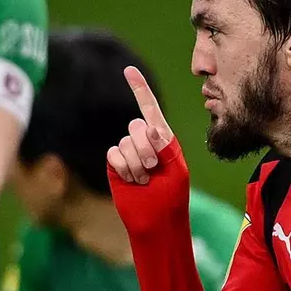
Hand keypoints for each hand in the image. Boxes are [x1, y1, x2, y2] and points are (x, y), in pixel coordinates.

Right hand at [107, 66, 175, 185]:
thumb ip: (166, 147)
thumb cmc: (173, 195)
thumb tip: (150, 127)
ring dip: (137, 163)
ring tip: (145, 179)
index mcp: (163, 137)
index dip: (139, 89)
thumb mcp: (177, 170)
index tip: (128, 70)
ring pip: (125, 142)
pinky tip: (132, 180)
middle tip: (154, 166)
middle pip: (136, 126)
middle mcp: (144, 141)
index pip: (150, 108)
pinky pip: (114, 154)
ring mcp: (128, 152)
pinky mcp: (116, 164)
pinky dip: (124, 168)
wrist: (157, 219)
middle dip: (146, 146)